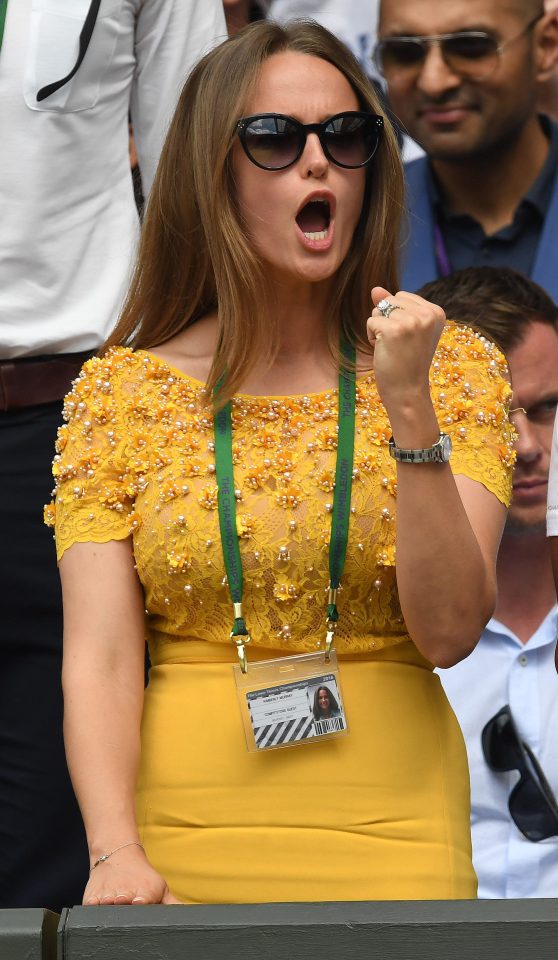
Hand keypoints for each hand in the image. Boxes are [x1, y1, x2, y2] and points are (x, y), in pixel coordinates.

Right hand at [84, 844, 180, 904]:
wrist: (118, 855)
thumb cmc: (142, 876)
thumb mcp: (160, 887)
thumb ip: (172, 904)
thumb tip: (190, 914)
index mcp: (144, 896)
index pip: (142, 905)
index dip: (141, 903)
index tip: (139, 900)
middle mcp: (124, 898)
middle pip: (123, 912)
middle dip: (125, 908)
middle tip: (126, 900)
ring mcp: (107, 900)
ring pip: (106, 910)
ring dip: (109, 907)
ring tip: (114, 900)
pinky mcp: (90, 900)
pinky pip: (90, 910)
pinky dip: (94, 908)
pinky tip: (100, 902)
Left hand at [367, 286, 445, 412]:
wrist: (408, 391)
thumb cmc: (407, 363)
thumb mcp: (406, 330)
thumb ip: (393, 307)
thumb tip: (375, 288)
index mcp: (436, 312)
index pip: (402, 297)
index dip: (398, 317)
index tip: (409, 339)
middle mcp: (427, 314)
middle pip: (390, 301)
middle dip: (387, 321)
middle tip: (400, 345)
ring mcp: (411, 321)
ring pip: (379, 310)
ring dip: (379, 330)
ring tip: (393, 348)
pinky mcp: (394, 329)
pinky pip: (371, 322)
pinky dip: (371, 337)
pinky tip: (385, 351)